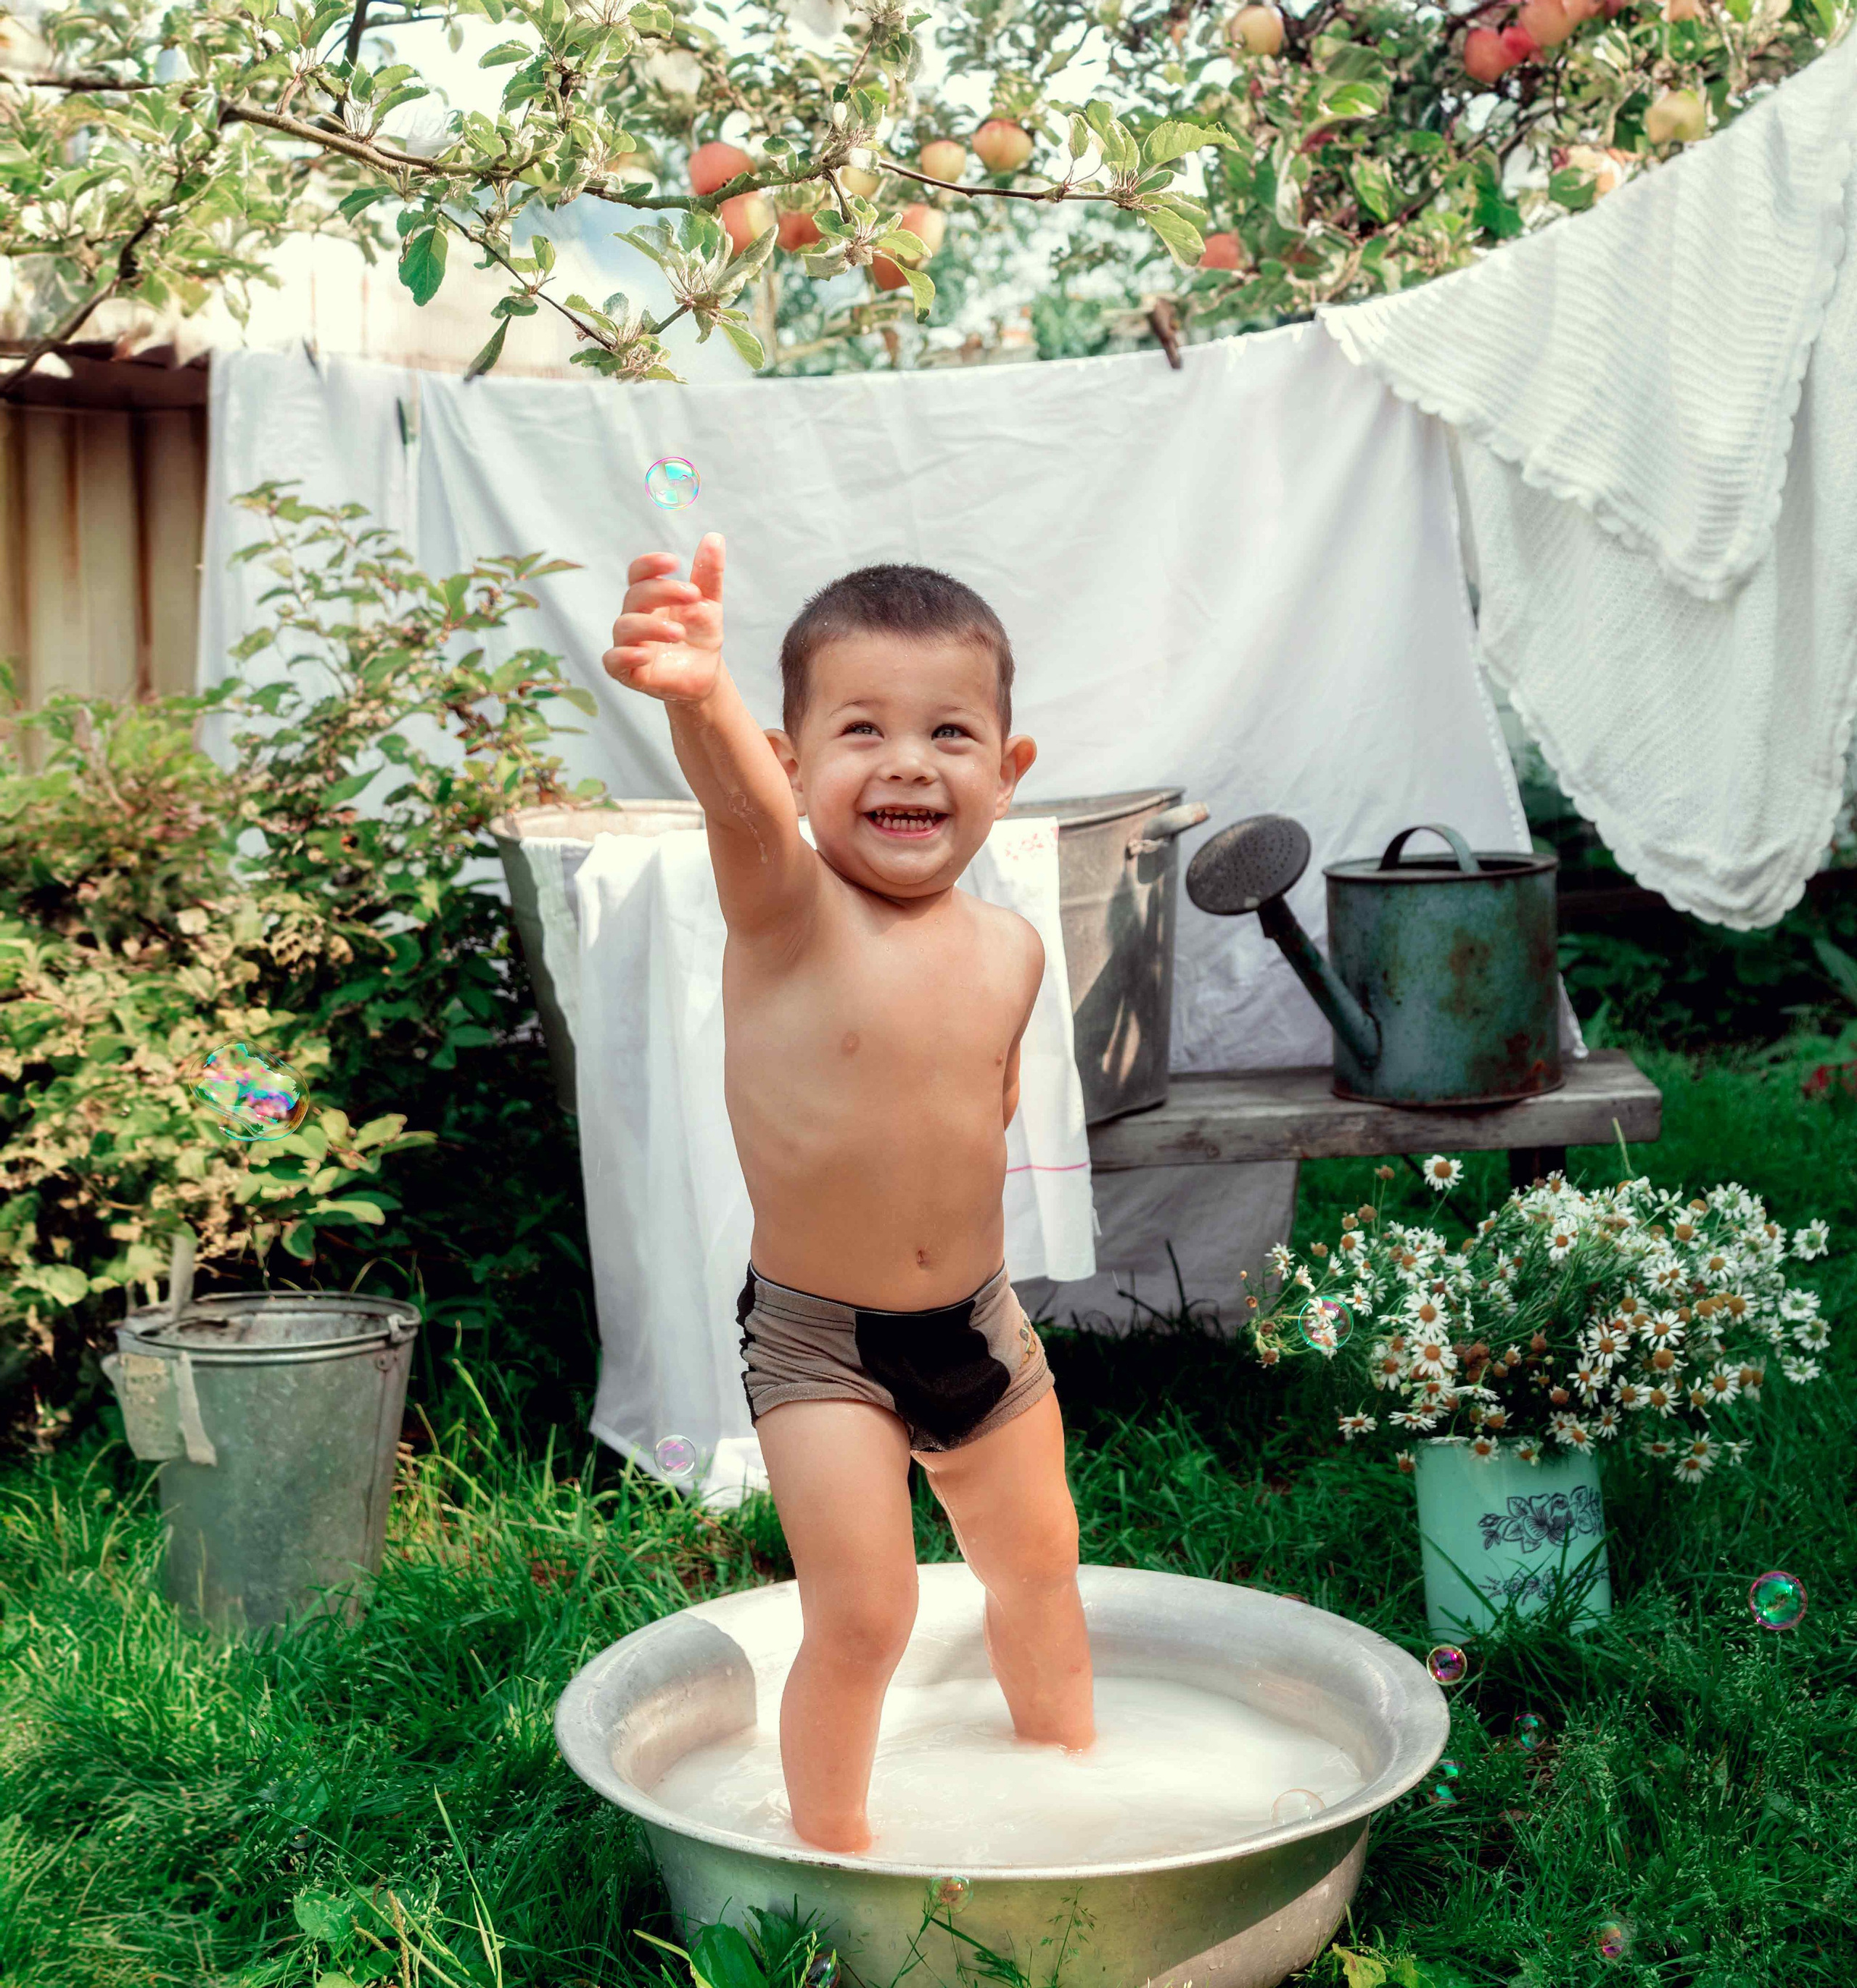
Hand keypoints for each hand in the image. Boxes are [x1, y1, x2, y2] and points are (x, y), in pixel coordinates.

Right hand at [602, 533, 724, 703]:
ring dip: (650, 626)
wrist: (706, 676)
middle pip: (635, 595)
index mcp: (651, 598)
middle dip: (663, 592)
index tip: (674, 562)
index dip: (649, 564)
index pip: (638, 574)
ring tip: (679, 632)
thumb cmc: (701, 636)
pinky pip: (612, 661)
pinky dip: (625, 655)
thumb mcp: (709, 604)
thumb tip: (715, 537)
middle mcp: (635, 617)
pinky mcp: (628, 672)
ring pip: (624, 626)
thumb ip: (708, 574)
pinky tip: (646, 654)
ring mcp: (629, 644)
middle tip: (693, 596)